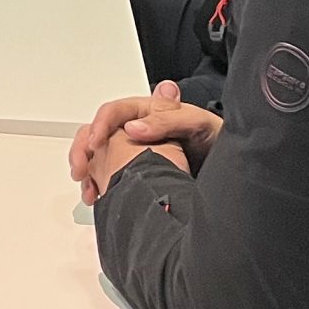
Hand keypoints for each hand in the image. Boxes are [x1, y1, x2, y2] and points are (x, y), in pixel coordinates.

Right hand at [69, 81, 218, 202]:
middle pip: (98, 133)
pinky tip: (98, 196)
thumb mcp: (195, 124)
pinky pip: (107, 173)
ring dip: (86, 168)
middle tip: (80, 168)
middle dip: (83, 149)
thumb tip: (133, 127)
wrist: (227, 168)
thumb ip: (166, 120)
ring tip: (87, 187)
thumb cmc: (213, 139)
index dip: (100, 126)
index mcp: (146, 112)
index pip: (113, 112)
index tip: (95, 143)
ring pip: (99, 154)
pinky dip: (97, 184)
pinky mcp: (134, 171)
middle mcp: (136, 129)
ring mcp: (133, 151)